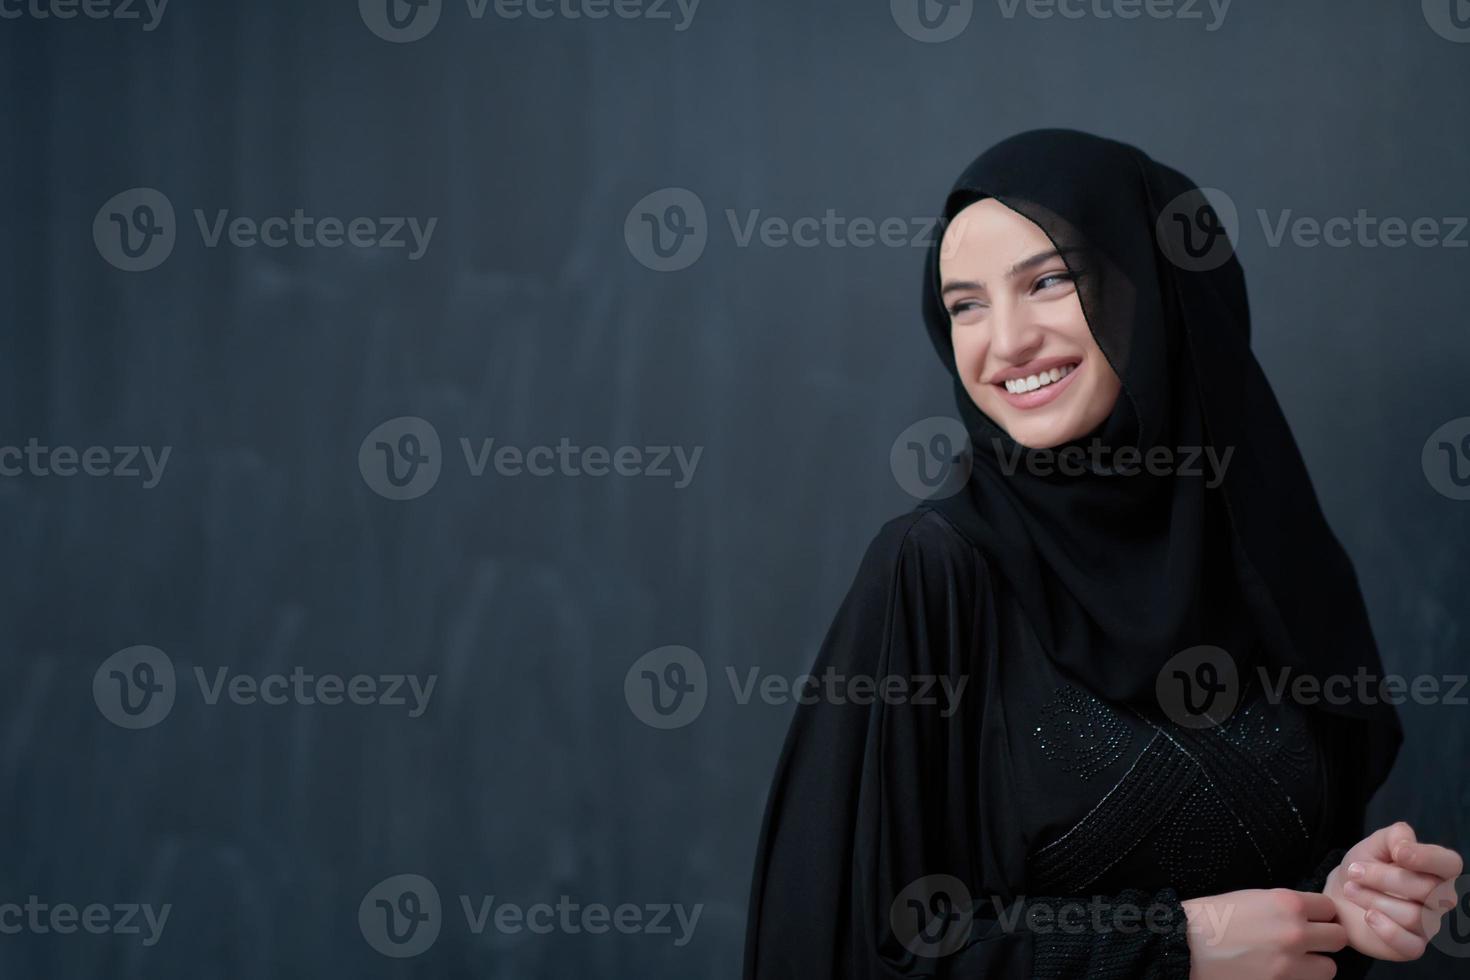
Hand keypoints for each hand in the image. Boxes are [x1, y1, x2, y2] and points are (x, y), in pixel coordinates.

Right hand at [1182, 887, 1345, 979]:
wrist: (1183, 945)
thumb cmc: (1211, 918)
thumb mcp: (1251, 898)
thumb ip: (1283, 906)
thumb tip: (1306, 917)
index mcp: (1287, 903)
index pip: (1329, 908)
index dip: (1319, 914)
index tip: (1310, 919)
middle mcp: (1295, 932)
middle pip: (1338, 938)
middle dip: (1324, 940)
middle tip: (1306, 942)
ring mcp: (1290, 964)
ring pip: (1329, 968)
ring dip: (1315, 965)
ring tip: (1294, 962)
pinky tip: (1279, 973)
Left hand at [1323, 821, 1464, 960]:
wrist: (1339, 895)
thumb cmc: (1363, 866)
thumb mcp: (1374, 844)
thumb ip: (1394, 836)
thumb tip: (1405, 847)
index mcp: (1435, 869)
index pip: (1450, 864)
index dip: (1428, 858)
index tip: (1398, 854)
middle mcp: (1439, 899)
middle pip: (1428, 889)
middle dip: (1384, 878)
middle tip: (1354, 871)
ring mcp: (1428, 924)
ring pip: (1414, 915)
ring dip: (1373, 900)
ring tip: (1350, 890)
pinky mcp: (1412, 946)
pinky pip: (1410, 945)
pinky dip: (1386, 930)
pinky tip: (1368, 916)